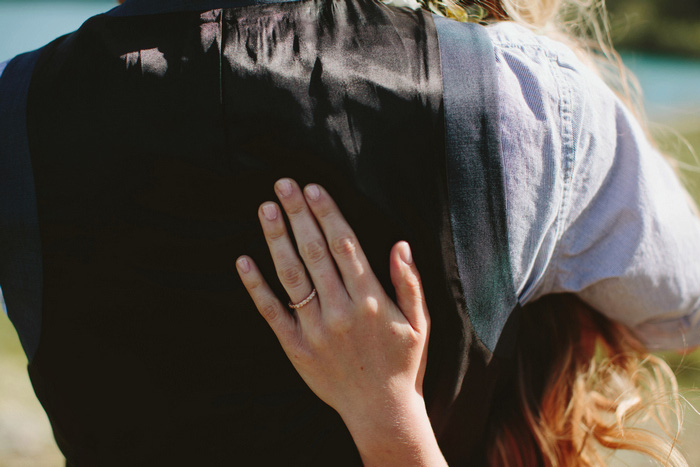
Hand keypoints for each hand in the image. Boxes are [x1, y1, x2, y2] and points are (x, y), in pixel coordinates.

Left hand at [236, 179, 445, 465]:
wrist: (381, 411)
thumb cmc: (404, 363)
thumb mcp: (419, 322)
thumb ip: (409, 281)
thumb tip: (399, 243)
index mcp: (371, 300)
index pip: (345, 245)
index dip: (327, 213)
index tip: (313, 188)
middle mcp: (341, 310)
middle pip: (315, 252)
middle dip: (299, 214)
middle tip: (283, 184)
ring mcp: (315, 329)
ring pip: (292, 275)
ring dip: (276, 239)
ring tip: (266, 208)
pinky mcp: (295, 348)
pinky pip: (271, 312)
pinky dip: (256, 286)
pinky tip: (244, 260)